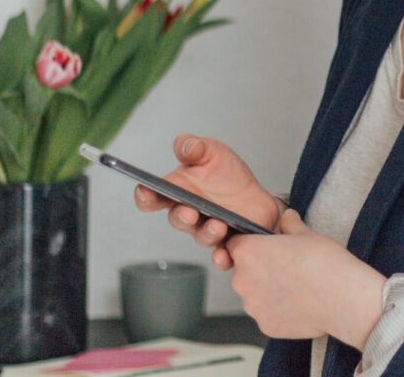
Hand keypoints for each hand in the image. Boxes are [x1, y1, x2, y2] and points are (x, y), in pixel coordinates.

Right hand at [133, 134, 283, 267]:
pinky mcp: (227, 243)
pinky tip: (225, 254)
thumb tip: (184, 146)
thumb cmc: (229, 176)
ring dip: (207, 233)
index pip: (153, 197)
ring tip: (218, 224)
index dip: (145, 195)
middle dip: (181, 216)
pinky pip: (221, 256)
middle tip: (189, 211)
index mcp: (178, 191)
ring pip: (201, 236)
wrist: (258, 196)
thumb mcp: (213, 153)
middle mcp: (189, 213)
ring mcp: (207, 230)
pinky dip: (222, 258)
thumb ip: (196, 147)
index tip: (146, 191)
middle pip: (177, 219)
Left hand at [227, 209, 386, 348]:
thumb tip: (287, 218)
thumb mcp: (308, 233)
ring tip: (295, 285)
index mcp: (249, 252)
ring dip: (268, 290)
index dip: (251, 244)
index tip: (265, 248)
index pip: (235, 244)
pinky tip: (298, 301)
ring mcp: (253, 306)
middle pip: (243, 271)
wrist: (345, 298)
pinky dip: (278, 309)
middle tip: (286, 266)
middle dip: (260, 268)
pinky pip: (267, 313)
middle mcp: (243, 280)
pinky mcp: (265, 325)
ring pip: (254, 294)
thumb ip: (290, 225)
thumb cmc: (327, 264)